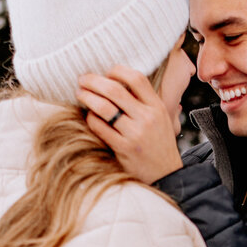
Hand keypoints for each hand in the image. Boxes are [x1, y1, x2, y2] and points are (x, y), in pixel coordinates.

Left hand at [76, 66, 183, 184]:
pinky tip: (89, 116)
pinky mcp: (123, 149)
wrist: (166, 175)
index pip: (136, 79)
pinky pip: (100, 127)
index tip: (106, 73)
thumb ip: (146, 101)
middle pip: (115, 90)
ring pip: (104, 107)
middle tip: (83, 80)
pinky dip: (91, 118)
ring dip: (88, 97)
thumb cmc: (159, 144)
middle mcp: (147, 118)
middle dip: (94, 81)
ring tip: (80, 94)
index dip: (117, 71)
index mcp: (157, 107)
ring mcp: (135, 134)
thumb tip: (120, 81)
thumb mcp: (162, 118)